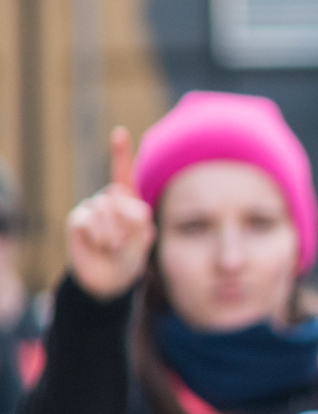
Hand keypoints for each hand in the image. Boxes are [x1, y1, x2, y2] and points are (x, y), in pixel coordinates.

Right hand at [65, 127, 153, 300]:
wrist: (109, 281)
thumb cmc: (130, 257)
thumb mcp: (143, 237)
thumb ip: (137, 216)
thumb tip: (115, 194)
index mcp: (129, 201)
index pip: (123, 173)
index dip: (120, 153)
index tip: (119, 132)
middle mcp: (109, 200)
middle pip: (121, 198)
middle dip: (127, 223)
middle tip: (124, 242)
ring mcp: (92, 208)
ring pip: (105, 209)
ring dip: (113, 234)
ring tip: (112, 246)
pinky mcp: (77, 220)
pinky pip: (88, 221)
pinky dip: (98, 237)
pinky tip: (98, 246)